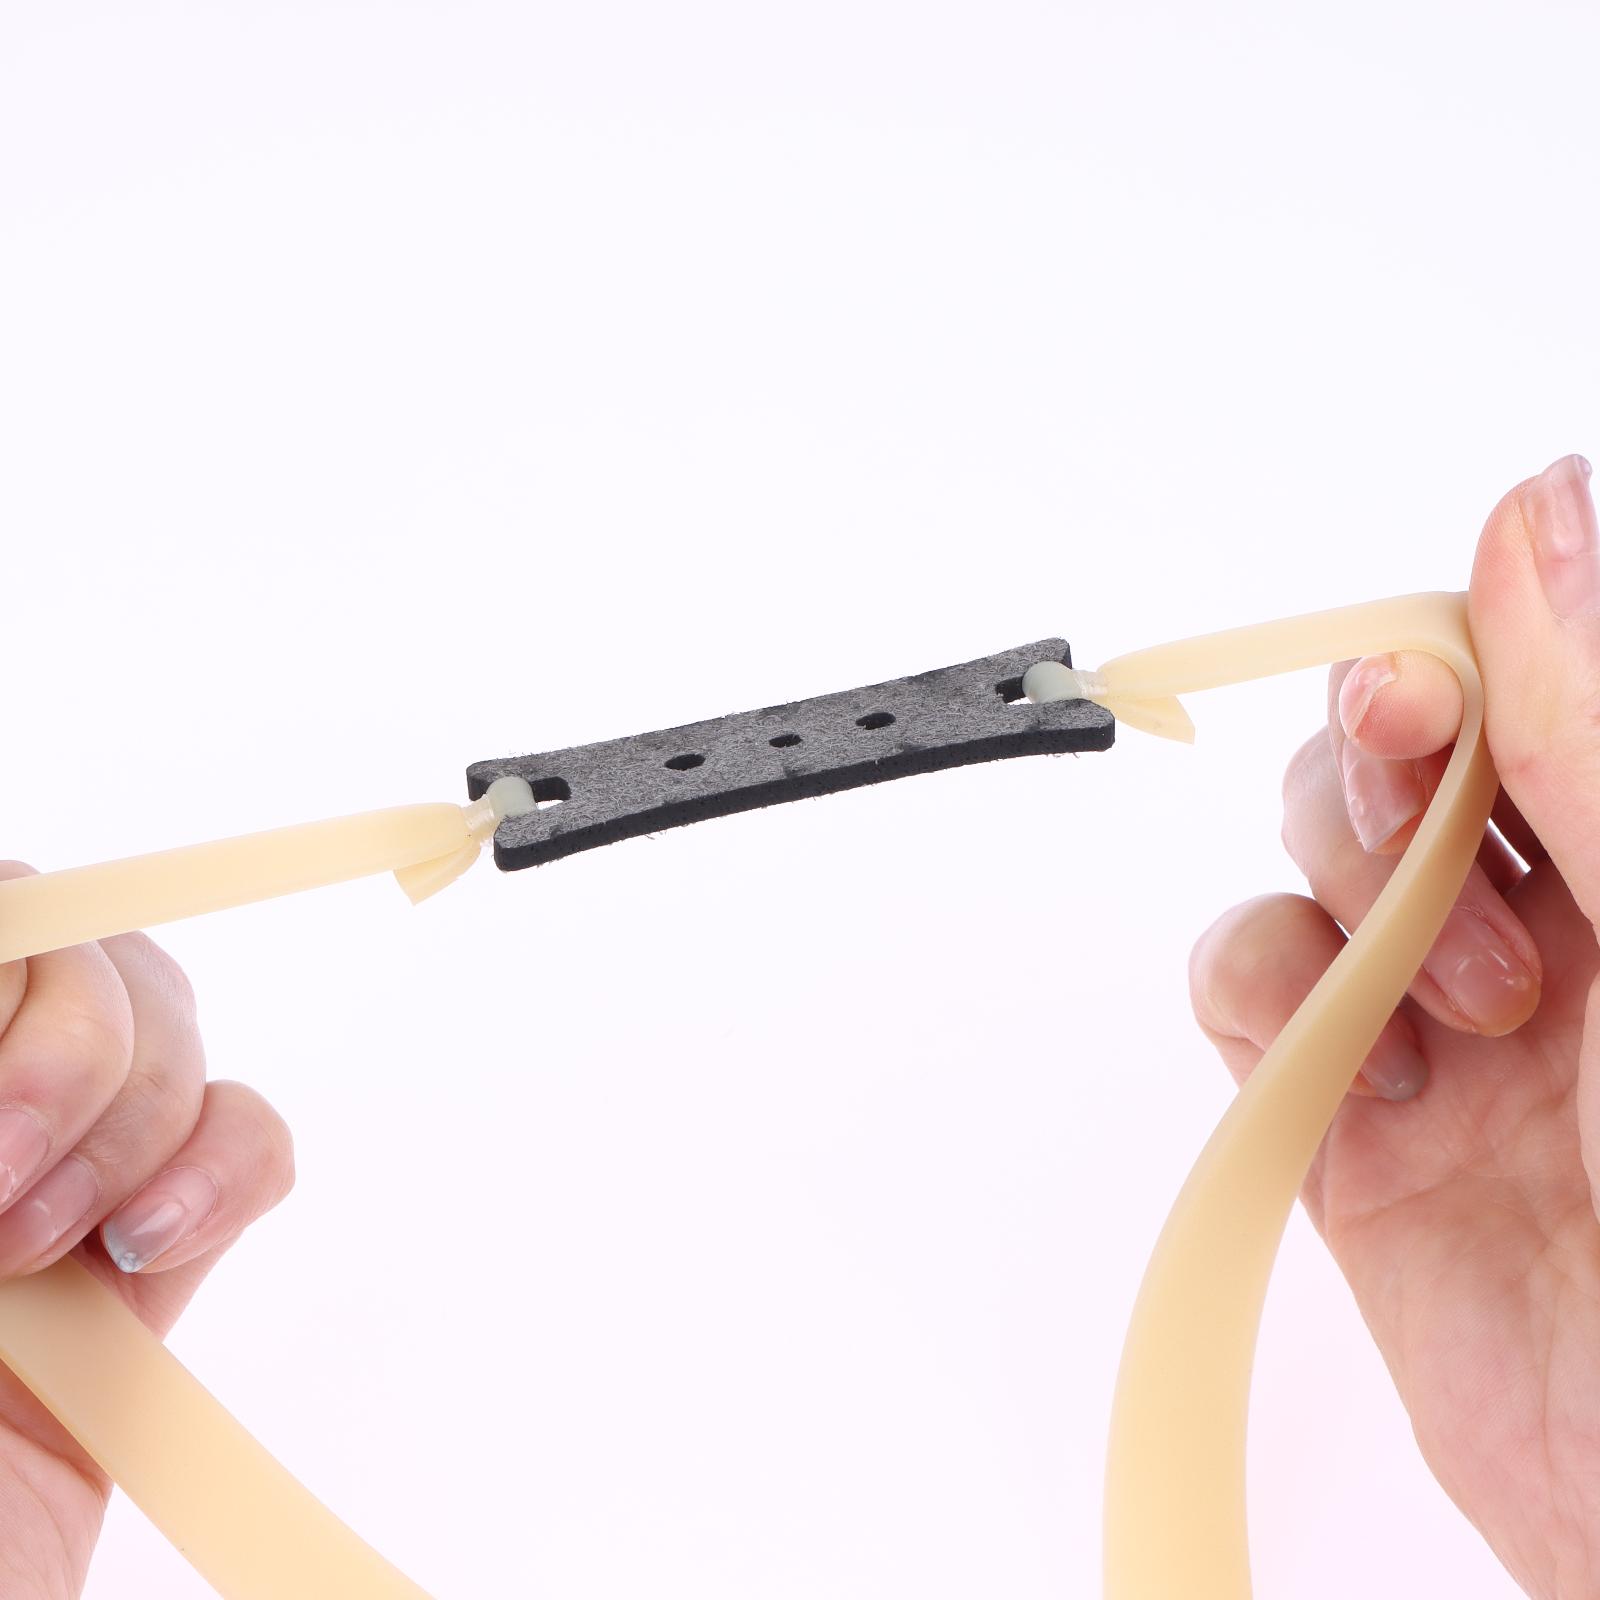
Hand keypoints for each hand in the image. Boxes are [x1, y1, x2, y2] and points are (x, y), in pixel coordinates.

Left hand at [0, 865, 292, 1597]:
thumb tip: (28, 943)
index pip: (3, 916)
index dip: (18, 962)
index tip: (0, 1108)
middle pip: (88, 957)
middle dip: (66, 1060)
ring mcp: (60, 1173)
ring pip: (174, 1038)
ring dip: (134, 1130)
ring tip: (39, 1252)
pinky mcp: (147, 1253)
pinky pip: (248, 1144)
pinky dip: (226, 1174)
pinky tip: (146, 1252)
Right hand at [1189, 454, 1599, 1598]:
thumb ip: (1590, 738)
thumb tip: (1531, 517)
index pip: (1522, 671)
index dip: (1454, 650)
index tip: (1416, 685)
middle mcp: (1561, 915)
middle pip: (1394, 751)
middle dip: (1387, 781)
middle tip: (1420, 814)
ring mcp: (1450, 1012)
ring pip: (1313, 856)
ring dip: (1344, 903)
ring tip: (1453, 1011)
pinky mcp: (1349, 1107)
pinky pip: (1248, 985)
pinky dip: (1265, 998)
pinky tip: (1352, 1067)